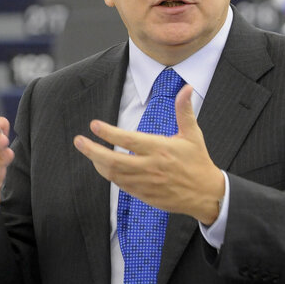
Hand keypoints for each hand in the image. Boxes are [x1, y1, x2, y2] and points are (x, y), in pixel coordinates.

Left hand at [73, 84, 223, 224]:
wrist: (206, 194)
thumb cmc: (198, 161)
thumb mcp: (193, 134)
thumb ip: (184, 110)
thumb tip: (186, 88)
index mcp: (160, 149)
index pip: (128, 140)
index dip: (109, 133)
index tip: (93, 125)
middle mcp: (150, 167)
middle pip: (113, 161)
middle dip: (92, 150)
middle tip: (78, 141)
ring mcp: (145, 183)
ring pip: (113, 175)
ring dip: (97, 162)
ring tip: (88, 150)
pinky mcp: (144, 195)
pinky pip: (121, 185)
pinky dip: (109, 175)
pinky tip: (102, 165)